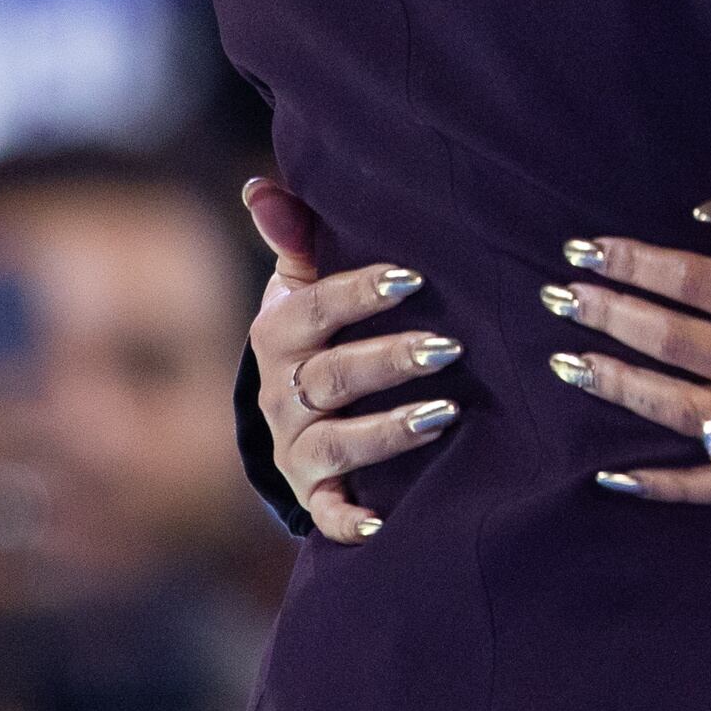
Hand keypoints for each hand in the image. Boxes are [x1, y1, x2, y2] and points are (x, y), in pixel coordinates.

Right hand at [242, 180, 459, 544]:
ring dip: (389, 429)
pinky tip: (383, 524)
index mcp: (278, 332)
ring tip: (446, 413)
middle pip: (332, 376)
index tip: (415, 277)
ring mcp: (295, 447)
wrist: (300, 410)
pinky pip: (327, 512)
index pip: (316, 309)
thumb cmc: (321, 327)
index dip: (361, 293)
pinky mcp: (314, 492)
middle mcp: (281, 393)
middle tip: (450, 347)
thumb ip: (296, 234)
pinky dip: (349, 520)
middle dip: (390, 361)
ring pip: (337, 441)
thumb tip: (259, 187)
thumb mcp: (305, 281)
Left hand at [547, 192, 710, 501]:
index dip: (635, 263)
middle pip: (681, 341)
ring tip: (569, 362)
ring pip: (689, 411)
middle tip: (557, 296)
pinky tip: (616, 475)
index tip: (586, 250)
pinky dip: (669, 485)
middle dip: (610, 314)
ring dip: (622, 384)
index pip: (698, 281)